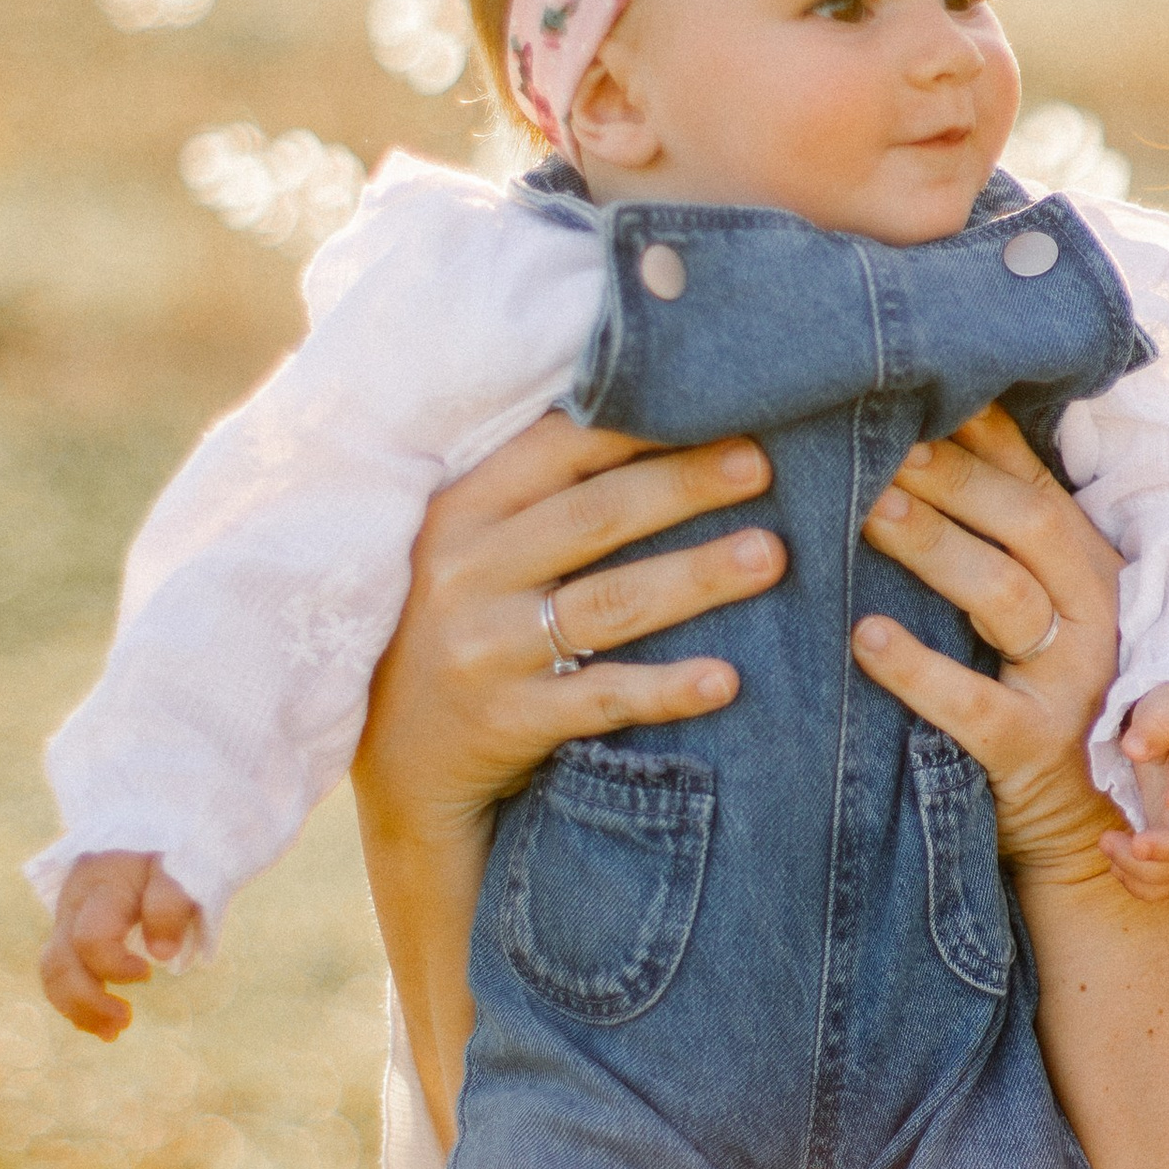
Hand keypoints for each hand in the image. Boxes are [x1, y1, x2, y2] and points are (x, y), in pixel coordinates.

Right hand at [42, 850, 201, 1039]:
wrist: (155, 819)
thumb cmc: (176, 847)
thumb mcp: (183, 864)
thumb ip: (171, 902)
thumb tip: (161, 953)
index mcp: (104, 884)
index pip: (91, 938)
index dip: (115, 966)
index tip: (151, 971)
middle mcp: (76, 903)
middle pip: (60, 961)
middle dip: (88, 1000)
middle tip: (125, 1020)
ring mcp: (68, 917)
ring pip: (52, 970)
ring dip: (77, 1008)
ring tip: (112, 1031)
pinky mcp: (71, 930)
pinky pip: (58, 971)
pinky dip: (75, 1001)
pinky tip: (99, 1023)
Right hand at [353, 408, 788, 848]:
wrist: (400, 763)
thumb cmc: (451, 630)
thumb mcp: (463, 551)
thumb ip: (529, 496)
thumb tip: (640, 419)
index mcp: (458, 513)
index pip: (556, 449)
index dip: (638, 424)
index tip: (715, 405)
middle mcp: (466, 572)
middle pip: (595, 515)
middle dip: (684, 485)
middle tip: (764, 463)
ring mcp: (485, 649)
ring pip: (610, 602)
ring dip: (696, 576)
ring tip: (769, 556)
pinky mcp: (508, 720)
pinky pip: (602, 698)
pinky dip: (666, 689)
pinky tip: (725, 679)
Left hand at [854, 409, 1130, 889]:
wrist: (1087, 827)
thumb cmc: (1038, 696)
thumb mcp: (1040, 613)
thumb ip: (1002, 540)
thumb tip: (921, 441)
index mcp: (1093, 570)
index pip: (1038, 483)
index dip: (982, 436)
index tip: (917, 393)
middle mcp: (1097, 616)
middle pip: (1027, 524)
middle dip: (951, 478)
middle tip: (878, 447)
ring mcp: (1072, 684)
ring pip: (1005, 597)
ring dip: (933, 547)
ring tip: (866, 514)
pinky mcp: (1034, 748)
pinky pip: (973, 703)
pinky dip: (916, 669)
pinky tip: (863, 639)